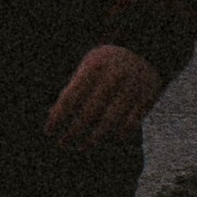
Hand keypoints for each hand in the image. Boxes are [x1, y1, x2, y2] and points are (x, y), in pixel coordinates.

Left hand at [44, 45, 160, 147]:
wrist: (144, 50)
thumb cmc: (106, 63)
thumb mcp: (87, 67)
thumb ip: (72, 88)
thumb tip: (52, 115)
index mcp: (93, 68)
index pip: (70, 98)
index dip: (58, 117)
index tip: (49, 131)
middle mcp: (113, 77)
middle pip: (88, 113)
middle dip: (73, 131)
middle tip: (63, 143)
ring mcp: (132, 88)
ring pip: (109, 121)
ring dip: (94, 138)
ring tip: (82, 146)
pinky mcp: (148, 97)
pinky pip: (131, 122)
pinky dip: (119, 134)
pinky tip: (109, 139)